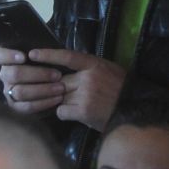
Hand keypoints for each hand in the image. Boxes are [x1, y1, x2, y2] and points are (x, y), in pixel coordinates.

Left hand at [0, 46, 125, 129]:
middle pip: (58, 81)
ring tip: (72, 105)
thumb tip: (64, 68)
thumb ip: (88, 69)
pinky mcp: (82, 111)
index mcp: (95, 65)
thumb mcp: (108, 71)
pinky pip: (61, 111)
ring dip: (60, 101)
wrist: (136, 111)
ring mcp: (84, 94)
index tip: (32, 54)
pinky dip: (64, 114)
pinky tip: (75, 115)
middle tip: (50, 90)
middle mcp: (88, 78)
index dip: (48, 55)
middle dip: (52, 87)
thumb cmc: (121, 90)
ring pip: (57, 96)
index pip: (67, 57)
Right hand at [0, 47, 64, 115]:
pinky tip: (57, 98)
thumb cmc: (50, 63)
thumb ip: (40, 51)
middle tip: (57, 75)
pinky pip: (27, 106)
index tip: (24, 57)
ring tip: (61, 87)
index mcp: (7, 59)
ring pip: (20, 91)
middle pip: (13, 74)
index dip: (8, 56)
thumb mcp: (46, 53)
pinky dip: (44, 102)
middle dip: (37, 74)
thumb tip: (36, 53)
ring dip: (43, 89)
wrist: (59, 81)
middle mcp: (5, 75)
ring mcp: (9, 91)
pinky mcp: (17, 106)